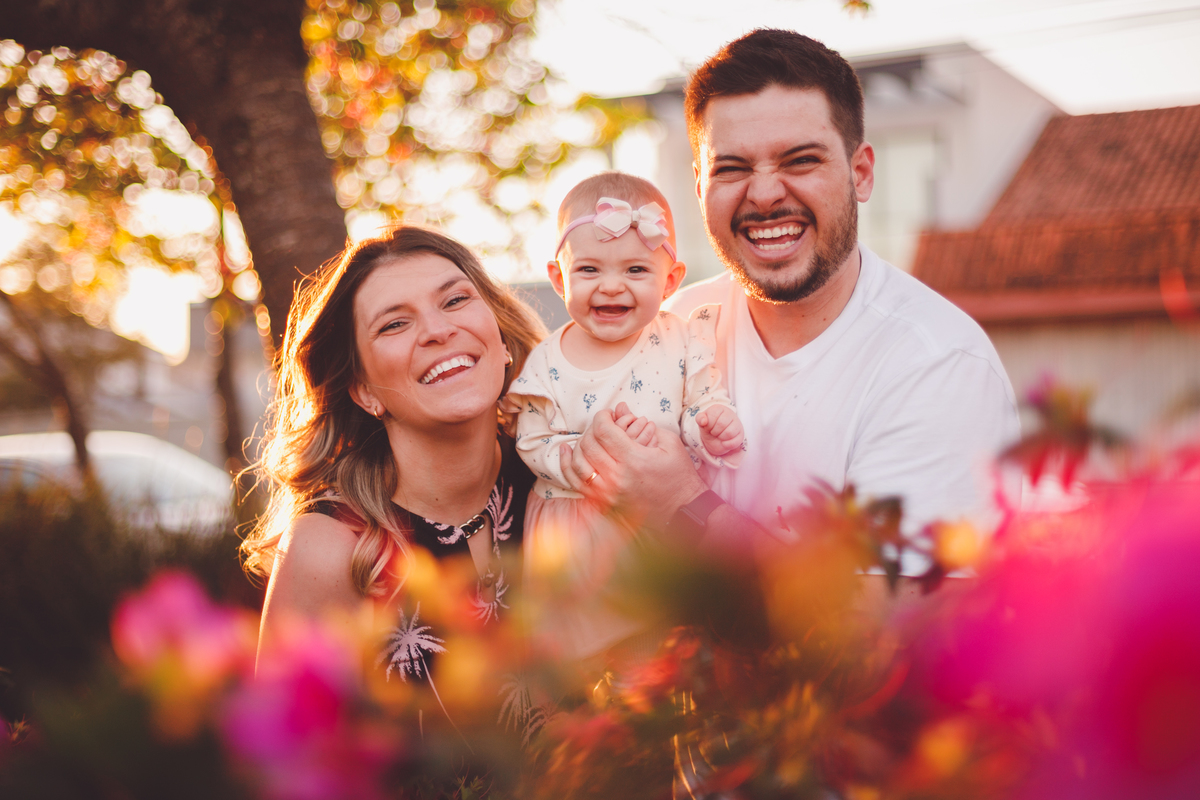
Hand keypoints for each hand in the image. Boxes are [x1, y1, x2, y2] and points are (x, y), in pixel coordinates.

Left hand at [559, 403, 705, 529]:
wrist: (683, 511)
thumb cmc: (680, 476)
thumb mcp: (669, 444)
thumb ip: (643, 424)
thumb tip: (620, 409)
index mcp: (634, 460)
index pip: (603, 430)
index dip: (602, 416)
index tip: (608, 414)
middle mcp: (617, 477)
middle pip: (588, 443)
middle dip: (593, 428)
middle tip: (602, 424)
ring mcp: (607, 493)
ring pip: (578, 461)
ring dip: (580, 443)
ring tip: (588, 436)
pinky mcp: (603, 502)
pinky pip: (575, 482)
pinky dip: (566, 464)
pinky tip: (566, 451)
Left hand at [697, 404, 743, 456]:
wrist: (714, 439)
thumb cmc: (709, 427)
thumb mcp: (702, 422)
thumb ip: (700, 418)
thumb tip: (703, 421)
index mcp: (720, 408)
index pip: (713, 415)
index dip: (708, 424)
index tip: (708, 426)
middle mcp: (730, 414)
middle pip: (721, 424)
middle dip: (714, 431)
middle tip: (713, 432)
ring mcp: (737, 424)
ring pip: (729, 433)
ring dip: (720, 437)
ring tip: (719, 435)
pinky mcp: (740, 435)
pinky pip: (733, 442)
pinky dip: (726, 444)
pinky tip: (723, 442)